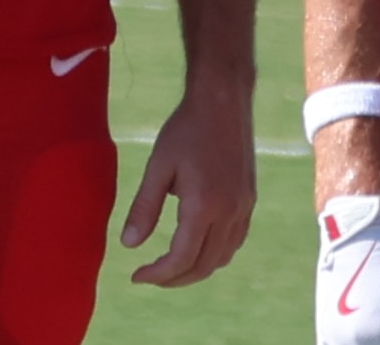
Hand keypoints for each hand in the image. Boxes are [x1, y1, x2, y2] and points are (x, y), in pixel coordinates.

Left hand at [121, 82, 256, 286]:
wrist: (223, 100)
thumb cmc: (186, 129)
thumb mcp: (158, 166)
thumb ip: (144, 208)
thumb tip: (129, 245)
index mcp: (204, 206)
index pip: (181, 259)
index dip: (158, 274)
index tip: (136, 275)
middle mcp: (229, 211)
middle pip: (204, 265)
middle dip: (175, 278)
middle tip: (150, 276)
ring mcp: (244, 206)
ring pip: (222, 257)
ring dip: (196, 269)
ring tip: (171, 266)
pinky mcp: (250, 199)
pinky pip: (235, 241)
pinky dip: (215, 253)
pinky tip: (197, 245)